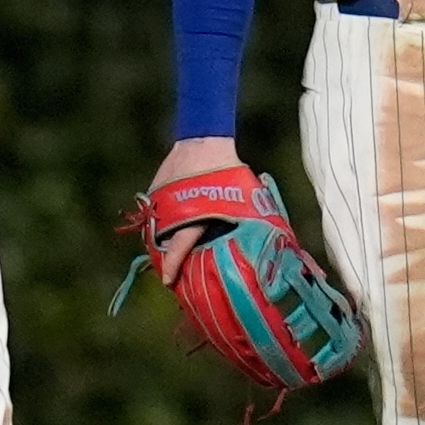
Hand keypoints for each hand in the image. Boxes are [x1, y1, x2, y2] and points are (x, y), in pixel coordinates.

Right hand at [148, 134, 238, 278]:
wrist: (204, 143)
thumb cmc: (228, 172)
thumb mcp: (243, 199)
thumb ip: (248, 220)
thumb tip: (269, 241)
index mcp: (194, 215)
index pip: (178, 247)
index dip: (172, 266)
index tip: (167, 281)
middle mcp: (173, 210)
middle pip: (164, 243)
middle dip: (166, 260)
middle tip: (173, 275)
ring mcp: (162, 202)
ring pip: (157, 231)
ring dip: (161, 245)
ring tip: (170, 259)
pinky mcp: (155, 194)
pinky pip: (156, 217)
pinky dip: (161, 228)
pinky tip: (169, 237)